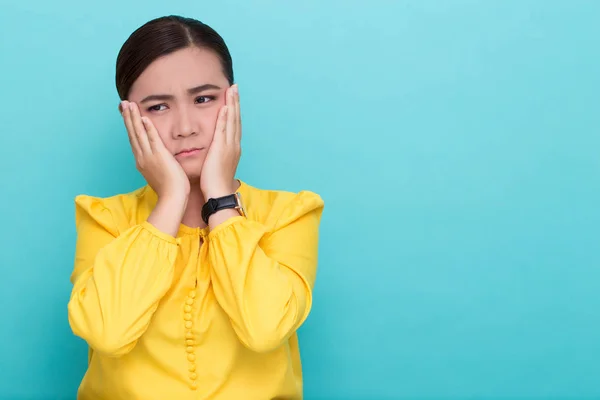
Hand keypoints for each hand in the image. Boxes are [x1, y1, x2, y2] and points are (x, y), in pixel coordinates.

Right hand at [121, 101, 189, 200]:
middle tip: (123, 103)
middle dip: (128, 117)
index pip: (134, 139)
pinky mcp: (159, 156)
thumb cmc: (169, 189)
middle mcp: (142, 157)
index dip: (129, 126)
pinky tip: (144, 118)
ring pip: (139, 133)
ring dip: (133, 117)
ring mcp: (149, 156)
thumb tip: (155, 162)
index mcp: (141, 161)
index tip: (126, 114)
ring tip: (129, 104)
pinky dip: (148, 128)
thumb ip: (155, 165)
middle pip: (132, 133)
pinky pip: (152, 139)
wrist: (172, 198)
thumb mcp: (157, 175)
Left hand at [200, 84, 241, 198]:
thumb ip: (218, 156)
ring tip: (232, 90)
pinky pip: (224, 130)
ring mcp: (229, 146)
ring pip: (232, 121)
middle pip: (236, 119)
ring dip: (233, 104)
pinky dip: (226, 118)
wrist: (218, 193)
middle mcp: (234, 145)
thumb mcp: (218, 166)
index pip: (234, 125)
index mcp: (233, 148)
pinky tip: (226, 106)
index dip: (234, 110)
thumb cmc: (216, 183)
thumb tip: (216, 154)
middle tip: (235, 87)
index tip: (233, 98)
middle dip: (236, 102)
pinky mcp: (221, 149)